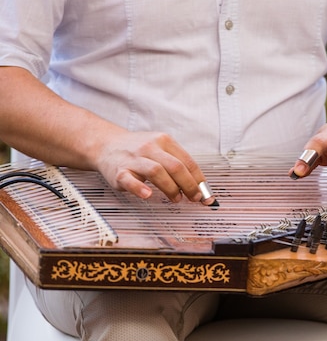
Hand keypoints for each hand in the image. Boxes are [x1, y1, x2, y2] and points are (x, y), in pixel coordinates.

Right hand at [95, 131, 213, 203]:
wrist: (106, 144)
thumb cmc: (138, 150)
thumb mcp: (161, 149)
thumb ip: (178, 164)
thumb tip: (200, 187)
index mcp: (164, 141)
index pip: (188, 161)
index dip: (199, 180)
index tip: (205, 194)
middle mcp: (150, 147)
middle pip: (175, 167)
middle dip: (189, 185)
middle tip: (194, 198)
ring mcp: (134, 159)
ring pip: (156, 172)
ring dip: (171, 188)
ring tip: (176, 199)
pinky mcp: (119, 171)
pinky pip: (129, 180)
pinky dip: (139, 188)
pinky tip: (147, 195)